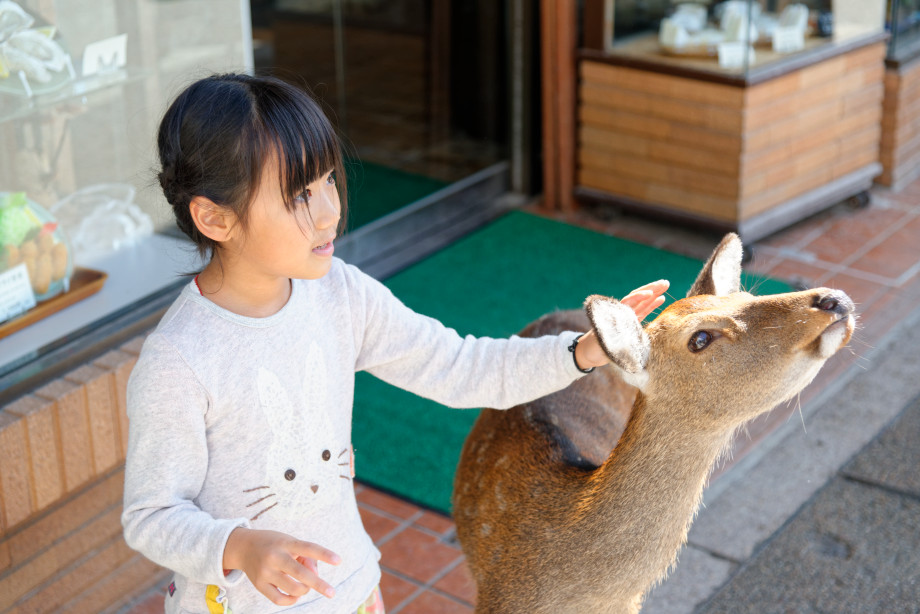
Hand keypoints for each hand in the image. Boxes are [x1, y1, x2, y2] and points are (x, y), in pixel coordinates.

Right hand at [223, 527, 340, 605]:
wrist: (243, 546)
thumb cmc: (275, 544)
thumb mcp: (290, 542)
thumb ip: (306, 558)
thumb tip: (315, 579)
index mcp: (285, 542)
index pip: (308, 548)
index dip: (324, 554)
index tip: (339, 561)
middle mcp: (275, 556)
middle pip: (300, 573)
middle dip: (318, 584)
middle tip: (332, 592)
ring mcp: (265, 572)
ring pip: (292, 589)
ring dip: (304, 590)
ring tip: (305, 586)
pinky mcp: (259, 585)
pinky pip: (279, 599)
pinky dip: (292, 600)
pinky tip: (295, 595)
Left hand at [574, 280, 668, 369]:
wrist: (588, 352)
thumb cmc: (594, 348)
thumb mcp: (604, 344)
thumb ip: (616, 340)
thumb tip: (627, 338)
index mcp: (614, 315)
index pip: (628, 303)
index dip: (638, 297)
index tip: (649, 293)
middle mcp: (621, 313)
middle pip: (637, 297)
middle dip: (650, 289)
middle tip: (665, 282)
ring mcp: (626, 316)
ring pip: (641, 302)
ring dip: (653, 293)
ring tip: (666, 285)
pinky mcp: (630, 323)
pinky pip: (643, 311)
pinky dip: (652, 305)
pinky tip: (661, 298)